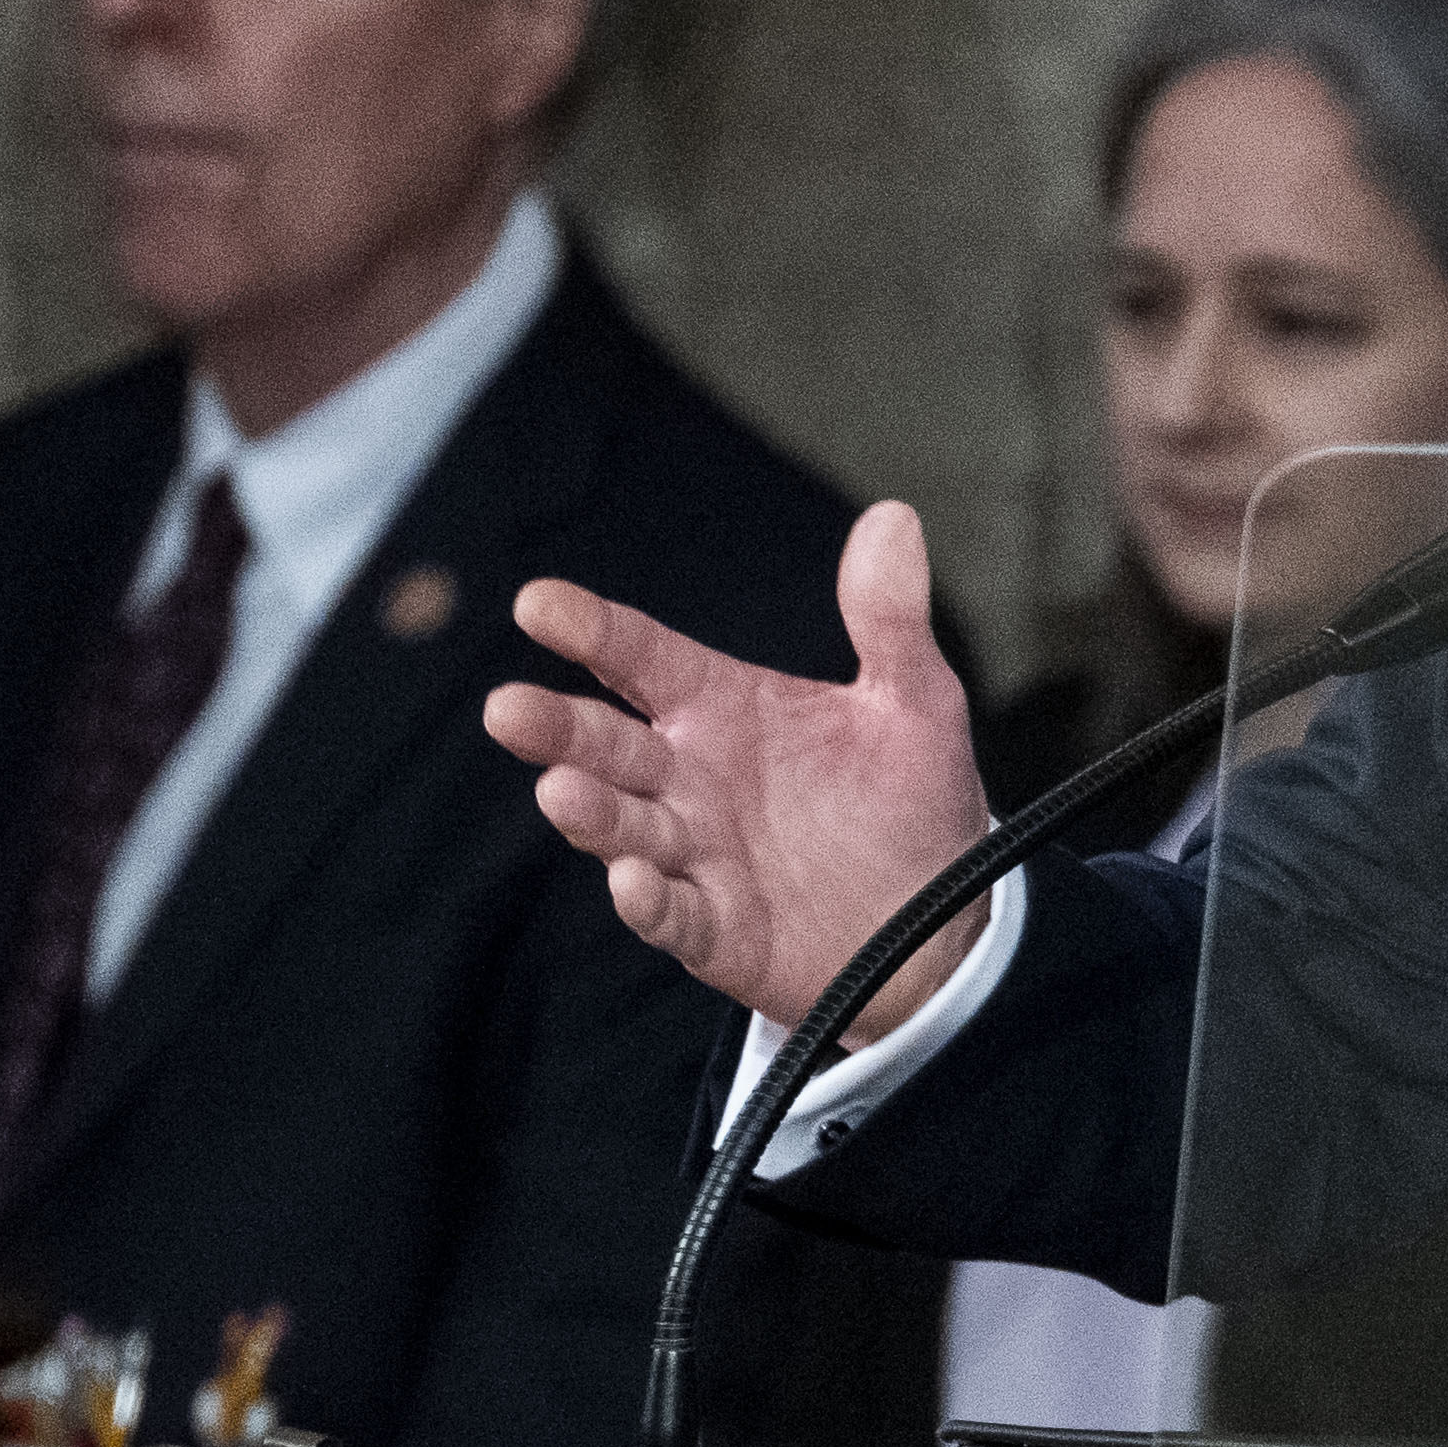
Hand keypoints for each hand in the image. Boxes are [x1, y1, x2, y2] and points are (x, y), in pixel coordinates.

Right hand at [484, 502, 991, 1039]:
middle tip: (507, 709)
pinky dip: (649, 902)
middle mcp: (691, 776)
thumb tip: (894, 517)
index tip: (538, 603)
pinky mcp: (715, 929)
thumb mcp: (913, 702)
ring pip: (624, 828)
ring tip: (561, 789)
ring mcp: (696, 854)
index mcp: (722, 707)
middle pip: (606, 744)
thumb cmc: (908, 798)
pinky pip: (672, 914)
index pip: (640, 658)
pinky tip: (634, 881)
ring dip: (590, 812)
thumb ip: (889, 619)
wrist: (940, 917)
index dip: (591, 630)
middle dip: (556, 729)